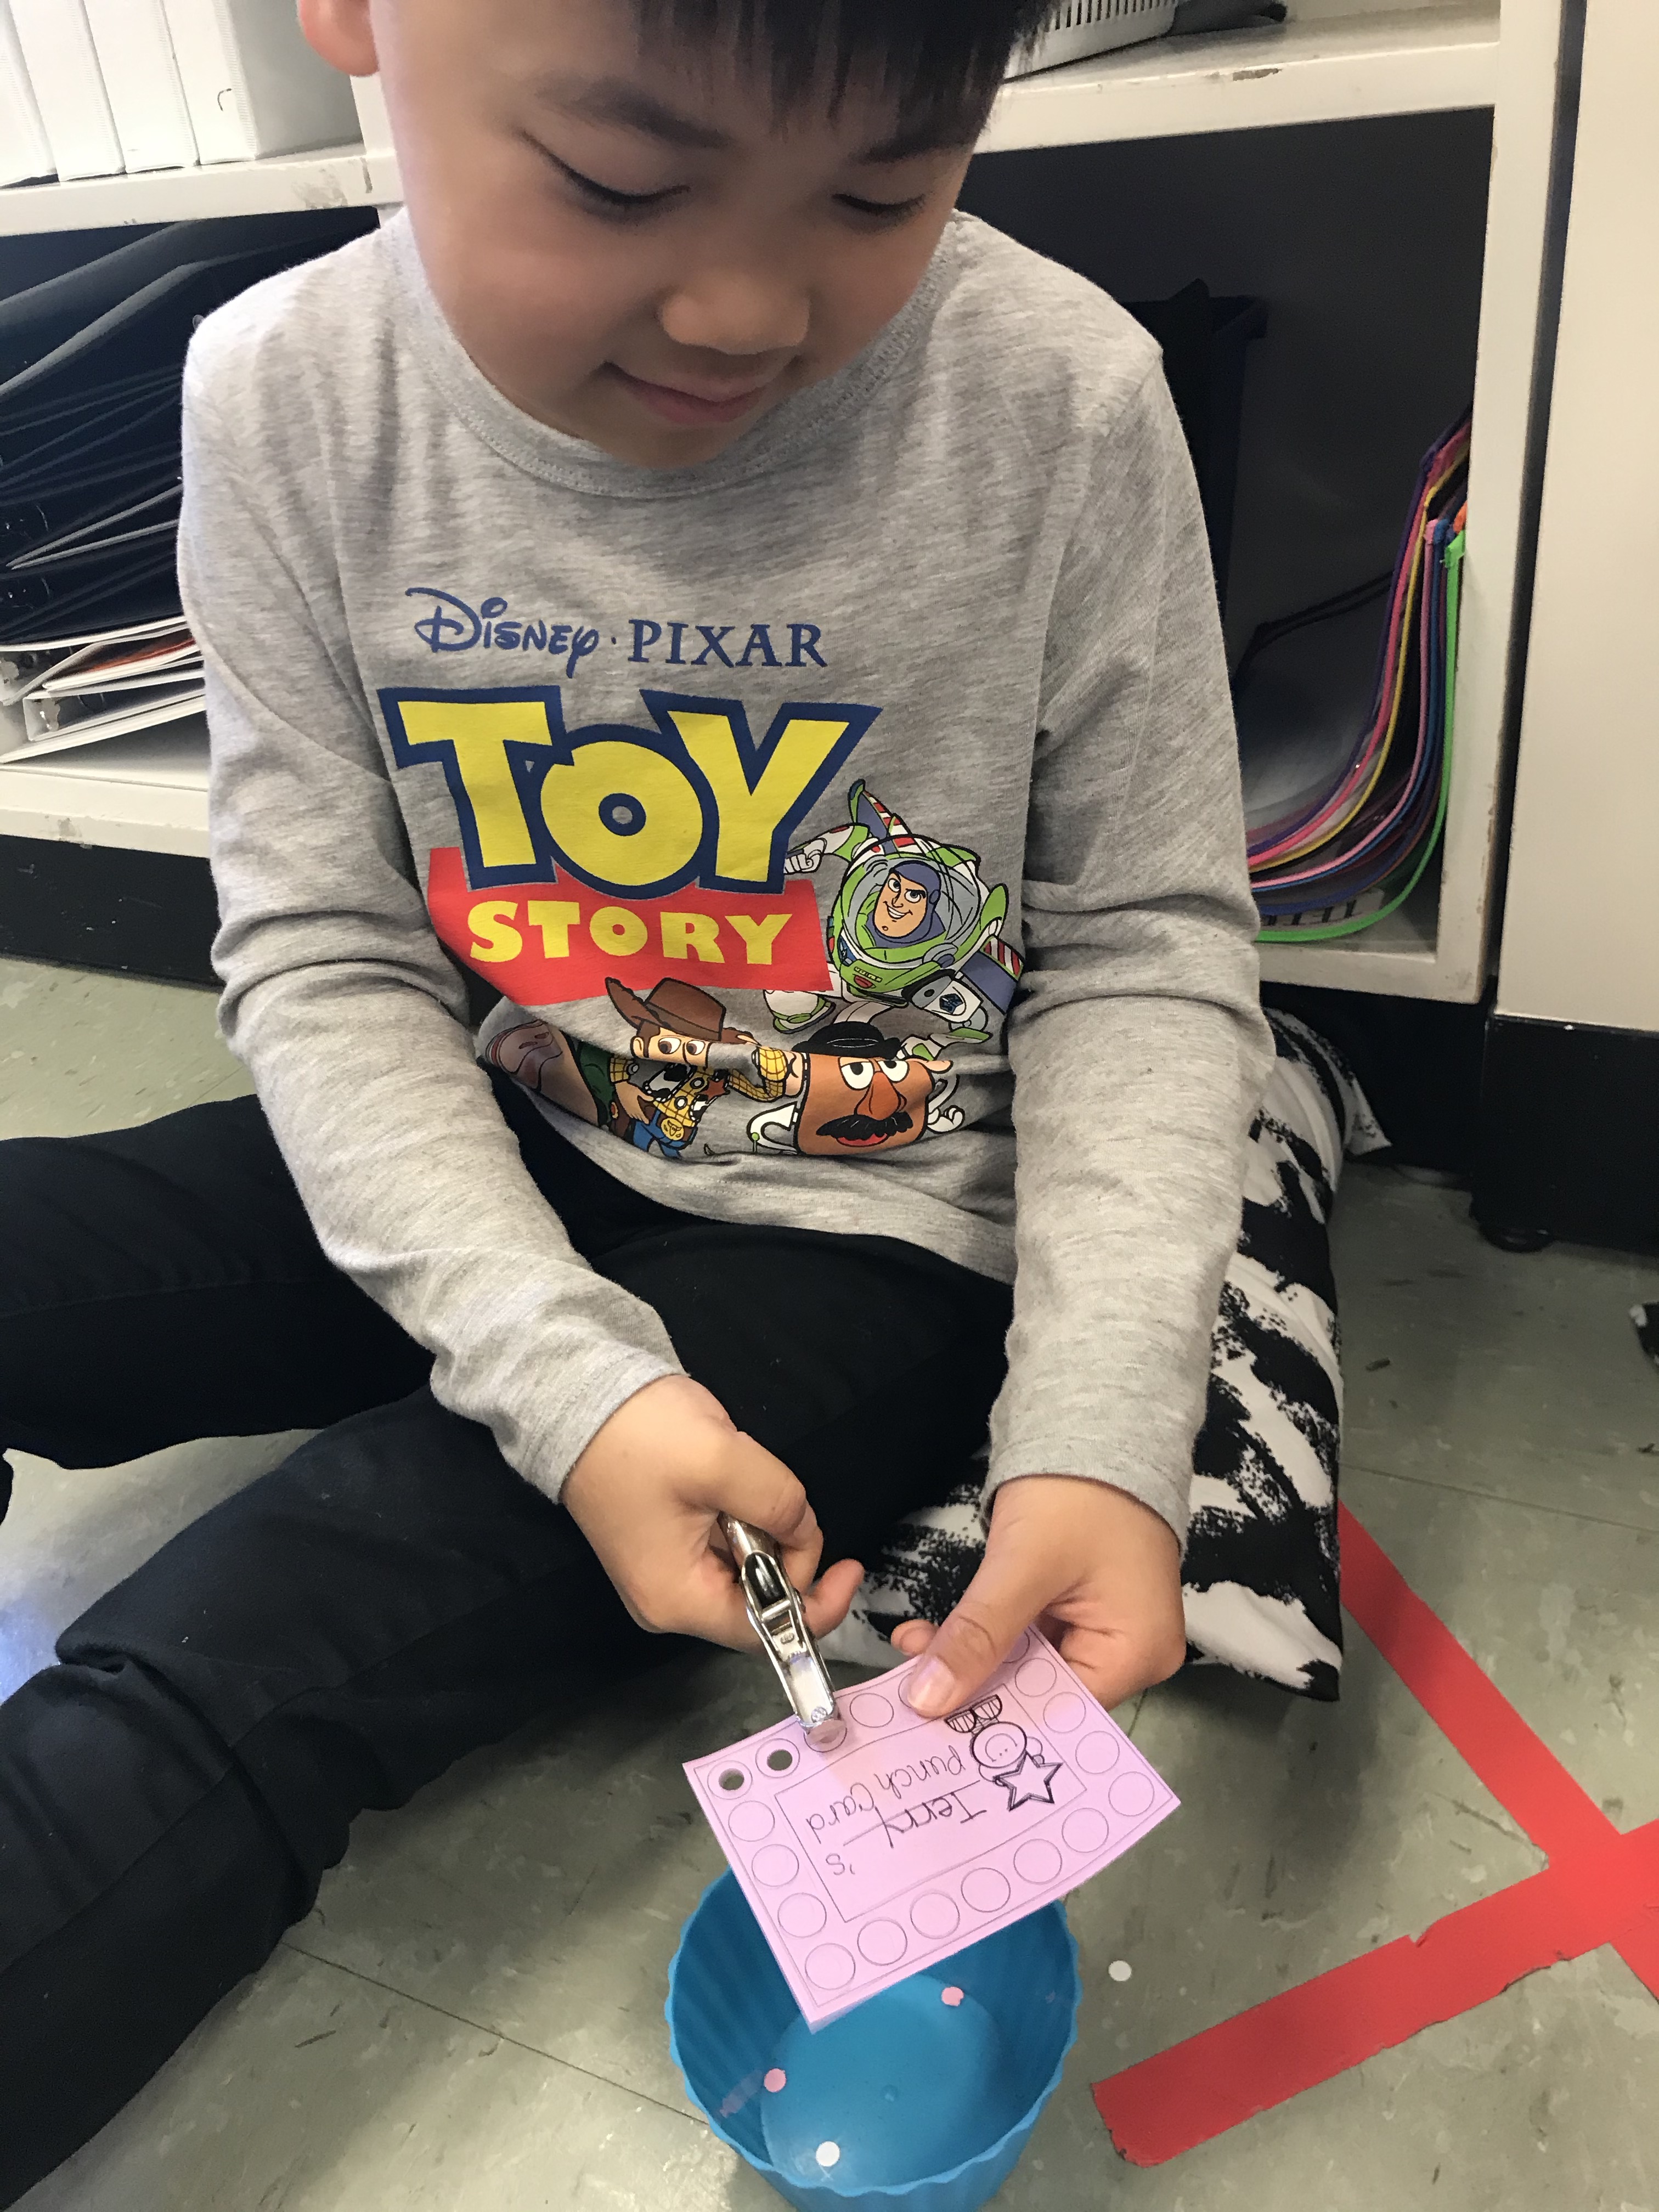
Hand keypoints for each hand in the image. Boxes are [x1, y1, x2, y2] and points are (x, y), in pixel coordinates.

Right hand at [562, 1375, 863, 1648]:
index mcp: (677, 1600)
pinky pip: (724, 1546)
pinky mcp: (664, 1544)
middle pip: (757, 1600)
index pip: (765, 1629)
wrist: (577, 1397)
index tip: (851, 1566)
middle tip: (784, 1497)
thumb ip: (781, 1504)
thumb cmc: (642, 1435)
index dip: (817, 1604)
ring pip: (744, 1569)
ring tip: (739, 1476)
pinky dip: (742, 1518)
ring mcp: (664, 1572)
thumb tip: (805, 1533)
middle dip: (786, 1552)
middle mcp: (668, 1601)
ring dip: (762, 1528)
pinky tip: (727, 1480)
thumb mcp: (724, 1463)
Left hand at [891, 1475, 1185, 1717]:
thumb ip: (978, 1636)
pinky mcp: (1080, 1608)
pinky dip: (985, 1639)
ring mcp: (1105, 1629)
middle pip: (1044, 1693)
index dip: (995, 1719)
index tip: (931, 1725)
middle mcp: (1131, 1653)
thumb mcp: (1021, 1566)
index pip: (1061, 1711)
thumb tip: (929, 1701)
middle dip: (975, 1688)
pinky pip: (1029, 1640)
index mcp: (1137, 1652)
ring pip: (1028, 1667)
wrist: (1093, 1421)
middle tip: (908, 1690)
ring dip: (972, 1662)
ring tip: (913, 1654)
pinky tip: (937, 1638)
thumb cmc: (1077, 1490)